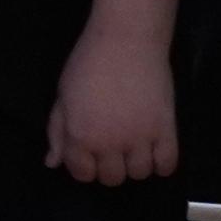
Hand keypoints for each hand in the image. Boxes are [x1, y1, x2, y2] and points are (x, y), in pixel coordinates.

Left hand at [47, 27, 182, 189]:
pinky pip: (168, 164)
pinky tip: (155, 150)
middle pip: (112, 179)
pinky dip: (162, 164)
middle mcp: (109, 143)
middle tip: (112, 149)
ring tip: (134, 147)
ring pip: (140, 174)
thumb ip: (57, 132)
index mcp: (80, 136)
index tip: (89, 154)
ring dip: (135, 165)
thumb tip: (53, 162)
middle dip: (109, 168)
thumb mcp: (62, 97)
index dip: (84, 167)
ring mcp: (140, 138)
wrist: (126, 41)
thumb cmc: (88, 65)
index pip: (83, 174)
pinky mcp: (166, 129)